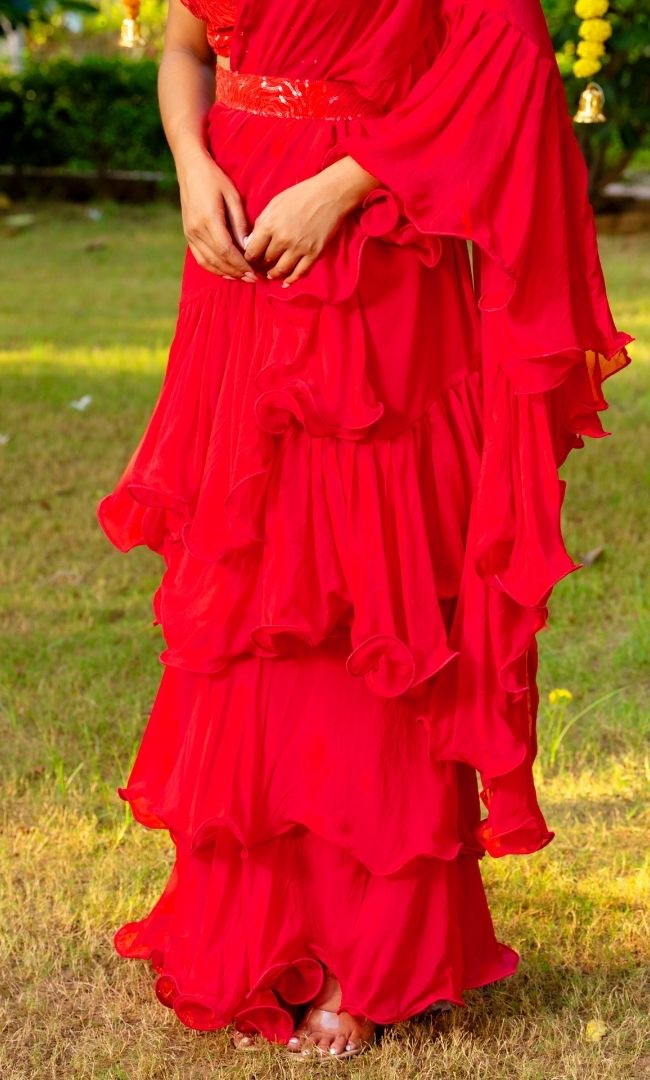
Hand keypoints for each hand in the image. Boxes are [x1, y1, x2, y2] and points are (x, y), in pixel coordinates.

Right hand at [177, 148, 256, 282]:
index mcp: (209, 219)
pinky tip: (226, 272)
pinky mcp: (188, 234)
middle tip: (253, 279)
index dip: (241, 265)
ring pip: (208, 262)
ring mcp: (190, 233)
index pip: (226, 251)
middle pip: (218, 260)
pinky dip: (213, 268)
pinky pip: (200, 258)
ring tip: (242, 278)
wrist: (190, 167)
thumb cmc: (214, 178)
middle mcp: (197, 230)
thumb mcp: (232, 196)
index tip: (254, 273)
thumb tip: (248, 247)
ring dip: (226, 273)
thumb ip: (239, 223)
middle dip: (237, 272)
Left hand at [244, 156, 379, 285]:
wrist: (330, 194)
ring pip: (281, 270)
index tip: (251, 259)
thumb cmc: (301, 195)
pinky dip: (291, 280)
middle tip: (261, 267)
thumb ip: (261, 223)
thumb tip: (251, 242)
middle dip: (261, 265)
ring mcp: (299, 248)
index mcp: (269, 225)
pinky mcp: (313, 253)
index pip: (252, 251)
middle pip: (266, 261)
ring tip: (271, 274)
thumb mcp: (275, 203)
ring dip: (274, 274)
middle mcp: (282, 239)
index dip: (249, 258)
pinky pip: (300, 273)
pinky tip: (286, 282)